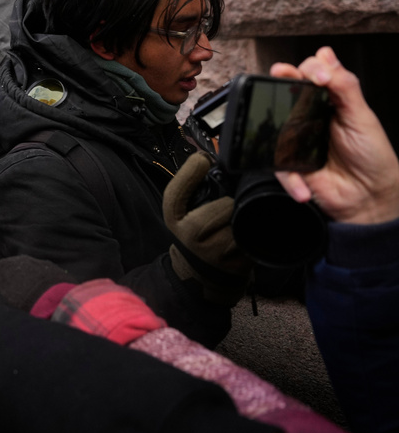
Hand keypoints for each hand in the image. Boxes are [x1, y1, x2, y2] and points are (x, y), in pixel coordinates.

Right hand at [164, 152, 251, 305]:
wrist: (200, 276)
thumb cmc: (194, 233)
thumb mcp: (183, 211)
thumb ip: (192, 185)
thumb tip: (210, 156)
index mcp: (174, 219)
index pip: (176, 193)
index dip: (191, 173)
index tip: (203, 159)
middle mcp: (190, 237)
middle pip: (223, 206)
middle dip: (232, 200)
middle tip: (232, 201)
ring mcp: (215, 253)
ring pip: (242, 222)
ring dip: (247, 216)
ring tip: (244, 216)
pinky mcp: (238, 264)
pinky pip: (255, 238)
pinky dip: (258, 230)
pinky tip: (253, 228)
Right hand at [271, 46, 398, 225]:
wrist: (369, 198)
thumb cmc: (372, 156)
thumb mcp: (362, 117)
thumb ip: (345, 86)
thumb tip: (326, 55)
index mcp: (327, 101)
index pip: (311, 74)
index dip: (310, 69)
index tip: (319, 77)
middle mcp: (307, 116)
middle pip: (283, 92)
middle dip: (277, 81)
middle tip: (281, 75)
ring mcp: (295, 139)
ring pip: (271, 126)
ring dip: (280, 133)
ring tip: (292, 143)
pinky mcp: (288, 164)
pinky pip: (277, 167)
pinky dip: (290, 179)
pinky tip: (306, 183)